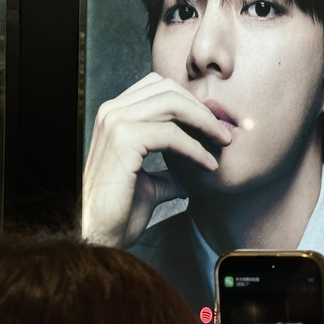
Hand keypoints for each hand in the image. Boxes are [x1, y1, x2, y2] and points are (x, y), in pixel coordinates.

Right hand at [81, 73, 230, 247]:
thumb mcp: (152, 182)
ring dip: (204, 123)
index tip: (213, 125)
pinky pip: (172, 134)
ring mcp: (115, 123)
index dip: (191, 103)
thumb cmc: (121, 211)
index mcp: (115, 115)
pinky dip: (195, 148)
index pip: (159, 88)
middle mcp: (112, 112)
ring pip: (173, 104)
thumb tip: (198, 163)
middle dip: (202, 109)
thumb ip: (172, 167)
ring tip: (222, 143)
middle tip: (223, 133)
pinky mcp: (123, 140)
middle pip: (168, 89)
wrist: (99, 235)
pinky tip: (208, 164)